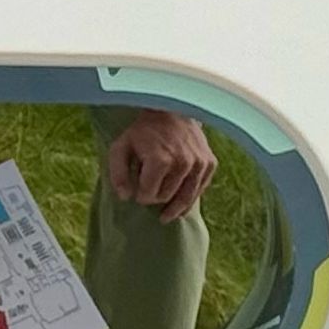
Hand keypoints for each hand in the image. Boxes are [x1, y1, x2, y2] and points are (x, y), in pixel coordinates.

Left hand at [106, 108, 216, 223]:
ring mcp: (199, 163)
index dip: (141, 198)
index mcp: (160, 160)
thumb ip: (118, 172)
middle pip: (168, 197)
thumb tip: (125, 197)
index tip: (138, 195)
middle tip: (151, 197)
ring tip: (167, 217)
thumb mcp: (121, 147)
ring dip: (176, 209)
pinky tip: (182, 204)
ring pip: (187, 197)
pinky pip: (200, 188)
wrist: (170, 111)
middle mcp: (183, 163)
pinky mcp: (210, 163)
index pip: (150, 194)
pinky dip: (191, 197)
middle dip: (158, 200)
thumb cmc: (142, 131)